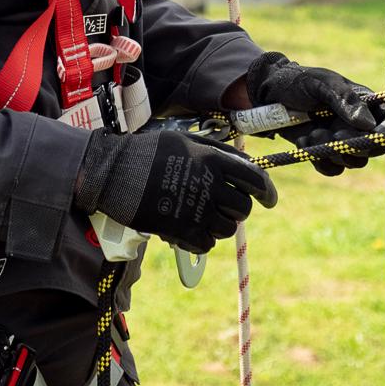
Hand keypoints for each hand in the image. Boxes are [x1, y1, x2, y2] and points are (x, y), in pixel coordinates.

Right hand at [75, 128, 277, 254]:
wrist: (114, 172)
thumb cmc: (149, 152)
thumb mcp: (185, 140)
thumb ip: (217, 151)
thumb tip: (247, 163)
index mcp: (214, 160)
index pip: (255, 180)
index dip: (267, 192)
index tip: (270, 201)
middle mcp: (210, 185)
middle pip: (242, 208)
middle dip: (236, 209)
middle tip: (222, 207)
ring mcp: (196, 210)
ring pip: (227, 229)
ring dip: (218, 225)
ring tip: (200, 216)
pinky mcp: (181, 231)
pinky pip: (206, 244)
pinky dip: (202, 240)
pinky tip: (189, 230)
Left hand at [244, 52, 381, 175]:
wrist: (266, 94)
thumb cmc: (297, 81)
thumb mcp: (321, 83)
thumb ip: (344, 100)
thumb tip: (368, 124)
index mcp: (363, 102)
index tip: (375, 134)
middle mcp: (357, 124)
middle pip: (374, 147)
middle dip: (355, 146)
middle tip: (334, 136)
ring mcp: (341, 139)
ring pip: (354, 161)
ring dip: (333, 152)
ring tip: (313, 134)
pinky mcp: (324, 152)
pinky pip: (333, 168)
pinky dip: (319, 160)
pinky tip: (304, 142)